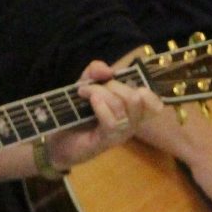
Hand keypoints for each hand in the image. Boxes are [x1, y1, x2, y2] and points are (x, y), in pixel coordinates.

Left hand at [44, 61, 163, 170]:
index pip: (155, 102)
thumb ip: (95, 73)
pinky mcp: (106, 142)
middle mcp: (131, 123)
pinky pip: (112, 122)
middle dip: (113, 85)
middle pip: (136, 98)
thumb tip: (107, 70)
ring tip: (83, 92)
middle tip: (91, 87)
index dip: (142, 87)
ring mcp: (120, 134)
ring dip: (101, 92)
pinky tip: (90, 100)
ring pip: (123, 107)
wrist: (57, 141)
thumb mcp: (86, 86)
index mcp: (132, 110)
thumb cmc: (76, 114)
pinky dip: (101, 107)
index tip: (117, 81)